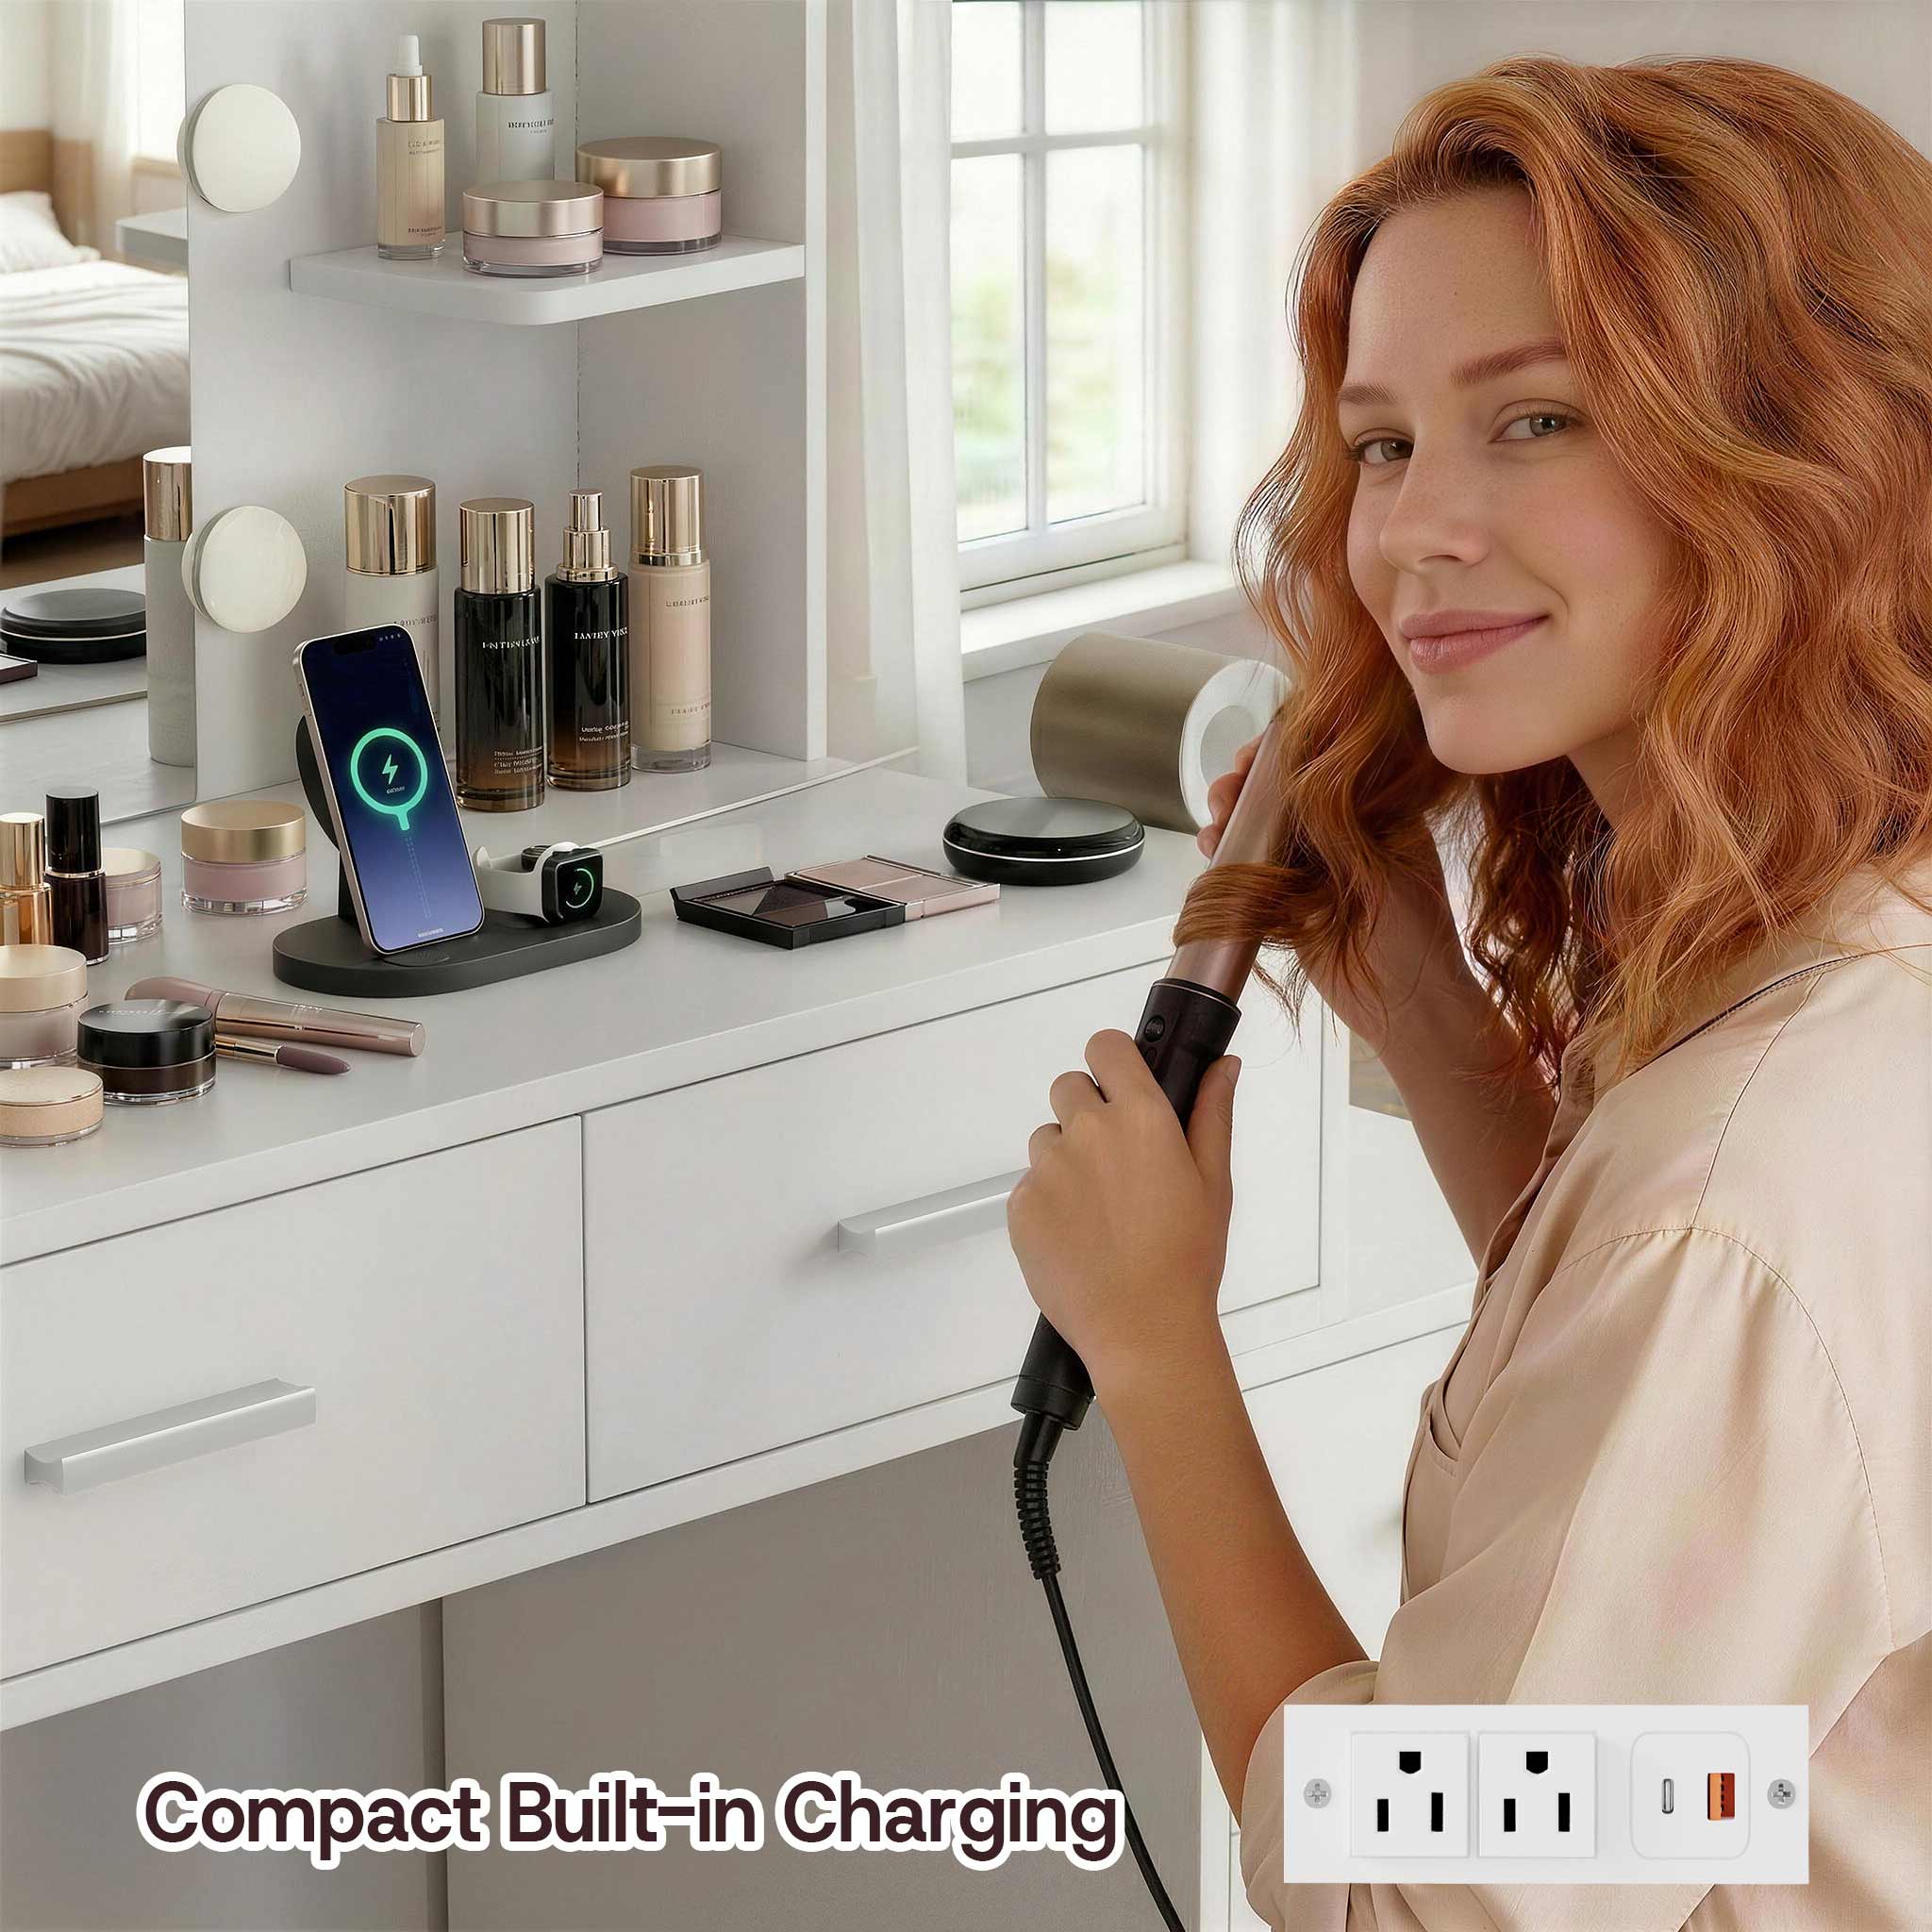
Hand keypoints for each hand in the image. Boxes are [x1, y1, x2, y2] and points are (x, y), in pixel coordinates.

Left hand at [1006, 1028, 1241, 1402]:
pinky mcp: (1021, 1206)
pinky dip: (1050, 1202)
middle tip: (1117, 1160)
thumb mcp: (1213, 1182)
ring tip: (1101, 1209)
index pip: (1106, 1046)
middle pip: (1070, 1087)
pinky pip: (1031, 1185)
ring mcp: (1048, 1168)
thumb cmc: (1187, 1258)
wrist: (1142, 1330)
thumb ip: (1212, 1113)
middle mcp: (1087, 1131)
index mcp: (1140, 1117)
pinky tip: (1080, 1236)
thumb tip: (1223, 1065)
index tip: (1122, 1084)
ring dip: (1068, 1158)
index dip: (1113, 1060)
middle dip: (1089, 1110)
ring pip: (1048, 1138)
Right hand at [1194, 731, 1465, 1047]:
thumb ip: (1340, 824)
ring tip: (1216, 817)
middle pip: (1286, 793)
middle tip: (1229, 786)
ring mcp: (1314, 868)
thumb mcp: (1383, 867)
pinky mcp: (1288, 901)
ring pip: (1263, 828)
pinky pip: (1251, 869)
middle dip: (1251, 783)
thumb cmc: (1416, 936)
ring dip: (1234, 816)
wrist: (1407, 1007)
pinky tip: (1213, 848)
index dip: (1288, 751)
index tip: (1257, 752)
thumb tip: (1297, 776)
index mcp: (1379, 814)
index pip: (1328, 764)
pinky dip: (1228, 855)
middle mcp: (1343, 835)